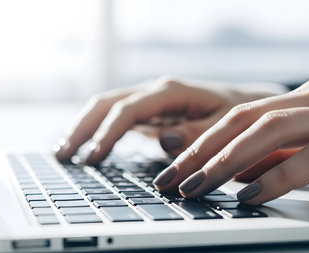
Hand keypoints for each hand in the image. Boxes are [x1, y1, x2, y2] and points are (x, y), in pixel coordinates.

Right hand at [55, 76, 273, 162]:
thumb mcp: (225, 126)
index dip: (107, 133)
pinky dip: (96, 130)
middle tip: (63, 155)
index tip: (92, 157)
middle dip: (82, 128)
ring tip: (63, 152)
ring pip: (105, 108)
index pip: (128, 110)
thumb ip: (197, 135)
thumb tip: (164, 139)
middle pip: (107, 104)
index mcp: (170, 92)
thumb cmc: (237, 115)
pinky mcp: (148, 113)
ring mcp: (149, 102)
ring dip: (83, 127)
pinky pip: (115, 118)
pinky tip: (85, 146)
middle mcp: (154, 93)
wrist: (245, 104)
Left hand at [153, 79, 308, 204]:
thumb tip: (233, 170)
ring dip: (230, 161)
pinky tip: (252, 194)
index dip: (203, 140)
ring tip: (199, 187)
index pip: (242, 114)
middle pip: (249, 118)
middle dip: (205, 150)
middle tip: (174, 179)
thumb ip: (281, 154)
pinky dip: (280, 175)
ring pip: (275, 130)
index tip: (173, 166)